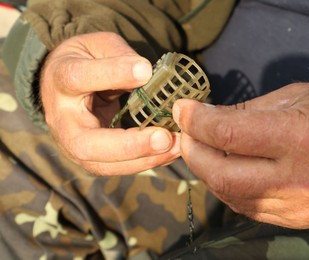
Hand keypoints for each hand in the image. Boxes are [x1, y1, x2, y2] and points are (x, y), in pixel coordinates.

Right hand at [41, 32, 179, 175]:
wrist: (63, 86)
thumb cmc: (85, 61)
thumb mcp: (98, 46)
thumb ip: (119, 55)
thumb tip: (146, 73)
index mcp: (60, 81)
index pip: (79, 78)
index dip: (112, 74)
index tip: (145, 71)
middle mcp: (62, 119)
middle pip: (86, 144)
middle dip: (128, 145)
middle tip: (164, 138)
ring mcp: (73, 144)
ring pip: (102, 165)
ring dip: (143, 160)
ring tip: (176, 146)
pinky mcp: (90, 157)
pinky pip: (116, 167)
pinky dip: (145, 162)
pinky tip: (170, 153)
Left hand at [173, 83, 308, 228]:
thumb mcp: (297, 97)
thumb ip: (247, 111)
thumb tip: (206, 118)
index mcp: (301, 138)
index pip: (229, 134)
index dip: (197, 122)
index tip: (183, 110)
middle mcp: (298, 179)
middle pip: (222, 175)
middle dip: (194, 153)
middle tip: (186, 135)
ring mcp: (298, 206)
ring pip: (231, 196)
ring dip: (208, 172)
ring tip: (204, 150)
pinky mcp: (299, 220)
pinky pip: (249, 208)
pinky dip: (230, 189)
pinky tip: (228, 170)